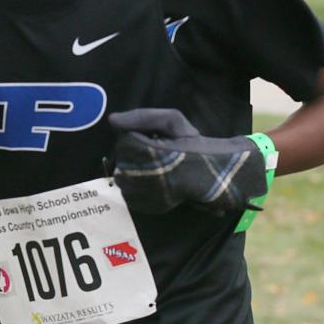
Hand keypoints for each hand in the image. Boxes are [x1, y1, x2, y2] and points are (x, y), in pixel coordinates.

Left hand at [108, 108, 267, 215]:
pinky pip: (130, 193)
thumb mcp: (172, 121)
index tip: (158, 139)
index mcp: (146, 152)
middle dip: (135, 153)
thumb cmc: (192, 145)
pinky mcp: (147, 207)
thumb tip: (112, 120)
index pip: (124, 140)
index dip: (139, 136)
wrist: (211, 174)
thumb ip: (141, 117)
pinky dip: (137, 185)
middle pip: (121, 158)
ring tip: (157, 167)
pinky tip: (155, 180)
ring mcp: (143, 195)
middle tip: (159, 154)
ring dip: (135, 169)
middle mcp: (141, 176)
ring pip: (123, 176)